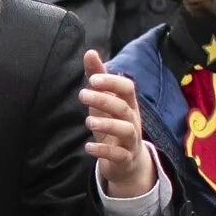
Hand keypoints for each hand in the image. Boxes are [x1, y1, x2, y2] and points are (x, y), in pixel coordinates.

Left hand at [79, 50, 157, 198]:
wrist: (127, 162)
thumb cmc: (113, 125)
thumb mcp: (104, 103)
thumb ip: (98, 79)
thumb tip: (90, 53)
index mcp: (128, 104)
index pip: (127, 88)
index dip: (112, 83)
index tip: (92, 79)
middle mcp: (132, 120)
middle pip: (124, 108)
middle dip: (104, 100)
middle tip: (82, 95)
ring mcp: (130, 140)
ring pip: (125, 130)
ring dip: (107, 124)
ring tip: (88, 121)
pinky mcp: (125, 159)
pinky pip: (119, 155)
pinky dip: (103, 152)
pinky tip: (88, 147)